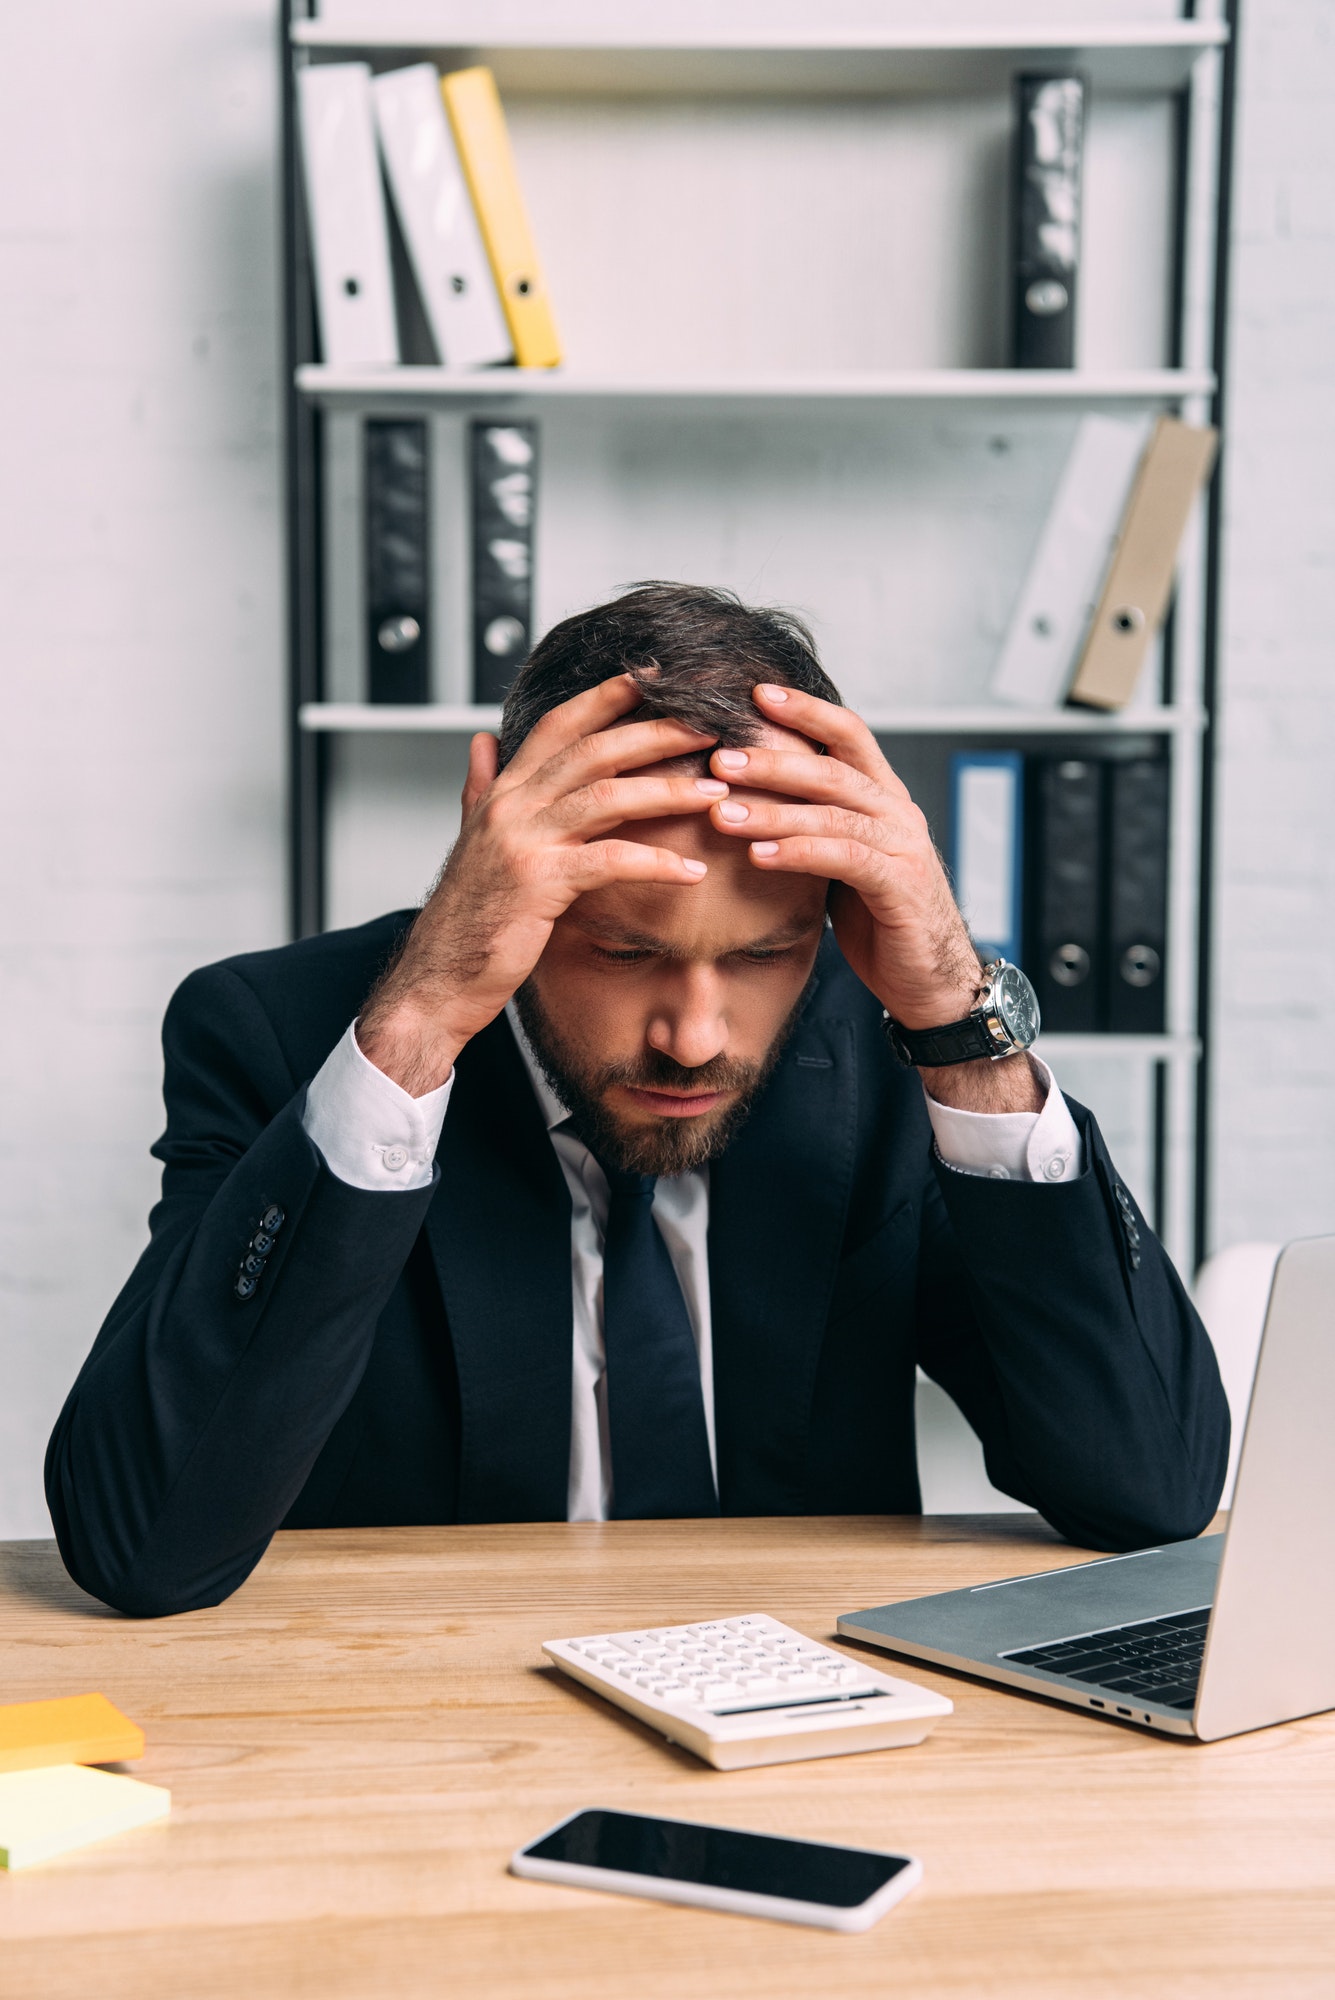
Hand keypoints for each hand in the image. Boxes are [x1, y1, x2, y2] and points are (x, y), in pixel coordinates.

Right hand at [358, 676, 721, 1093]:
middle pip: (594, 750)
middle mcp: (511, 806)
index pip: (559, 725)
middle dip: (656, 733)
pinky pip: (610, 861)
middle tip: (710, 727)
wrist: (437, 977)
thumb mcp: (472, 840)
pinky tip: (692, 870)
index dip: (605, 697)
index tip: (652, 678)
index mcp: (503, 791)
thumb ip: (480, 787)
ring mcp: (523, 841)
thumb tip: (482, 741)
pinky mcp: (539, 883)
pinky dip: (656, 862)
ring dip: (669, 790)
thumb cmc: (468, 916)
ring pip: (608, 796)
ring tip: (717, 793)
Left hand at [706, 684, 1042, 1111]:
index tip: (754, 694)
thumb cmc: (880, 918)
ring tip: (722, 812)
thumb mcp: (843, 861)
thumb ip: (814, 825)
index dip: (805, 710)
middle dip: (772, 760)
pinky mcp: (901, 885)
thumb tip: (749, 796)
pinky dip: (799, 853)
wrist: (931, 981)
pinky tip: (758, 856)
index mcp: (884, 796)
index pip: (848, 734)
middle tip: (719, 759)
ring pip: (833, 812)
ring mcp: (904, 846)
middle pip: (832, 768)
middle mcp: (898, 811)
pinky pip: (845, 858)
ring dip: (772, 810)